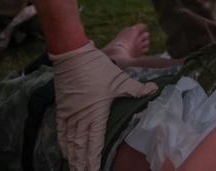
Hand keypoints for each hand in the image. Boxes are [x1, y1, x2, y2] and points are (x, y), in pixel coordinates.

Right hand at [49, 41, 157, 169]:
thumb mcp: (119, 79)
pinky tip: (64, 150)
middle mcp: (82, 117)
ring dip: (72, 155)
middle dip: (82, 161)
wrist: (73, 56)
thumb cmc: (97, 68)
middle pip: (81, 145)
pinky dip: (62, 142)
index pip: (95, 142)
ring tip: (74, 167)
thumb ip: (136, 88)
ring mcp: (70, 114)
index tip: (94, 169)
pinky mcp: (62, 108)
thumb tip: (154, 88)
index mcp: (97, 113)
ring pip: (70, 140)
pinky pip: (61, 129)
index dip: (94, 158)